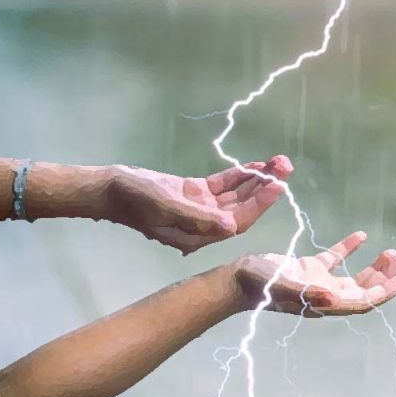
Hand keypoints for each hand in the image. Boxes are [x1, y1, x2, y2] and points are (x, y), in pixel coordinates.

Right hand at [104, 156, 292, 253]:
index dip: (259, 204)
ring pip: (236, 195)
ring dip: (256, 179)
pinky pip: (223, 186)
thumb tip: (231, 227)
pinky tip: (256, 165)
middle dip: (265, 188)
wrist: (110, 189)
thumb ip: (197, 217)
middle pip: (242, 208)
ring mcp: (200, 208)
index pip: (238, 221)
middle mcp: (204, 224)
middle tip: (285, 165)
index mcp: (199, 234)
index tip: (278, 184)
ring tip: (278, 161)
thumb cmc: (134, 199)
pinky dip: (239, 176)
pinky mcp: (194, 193)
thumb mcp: (165, 206)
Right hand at [235, 231, 395, 315]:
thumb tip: (334, 296)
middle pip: (363, 289)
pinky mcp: (307, 269)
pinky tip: (362, 236)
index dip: (384, 293)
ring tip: (391, 252)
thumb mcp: (283, 285)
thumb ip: (307, 291)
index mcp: (324, 302)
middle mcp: (325, 295)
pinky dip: (348, 248)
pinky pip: (333, 259)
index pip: (362, 302)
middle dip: (384, 277)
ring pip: (353, 277)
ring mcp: (317, 282)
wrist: (236, 279)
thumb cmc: (258, 284)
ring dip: (373, 266)